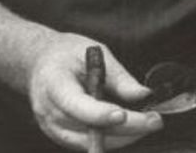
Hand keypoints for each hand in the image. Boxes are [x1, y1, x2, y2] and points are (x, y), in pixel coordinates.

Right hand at [27, 35, 159, 150]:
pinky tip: (131, 128)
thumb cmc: (68, 56)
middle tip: (156, 121)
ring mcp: (52, 128)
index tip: (123, 115)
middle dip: (126, 128)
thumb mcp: (96, 53)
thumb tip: (144, 95)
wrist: (39, 64)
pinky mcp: (60, 137)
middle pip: (87, 129)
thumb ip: (119, 76)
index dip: (98, 113)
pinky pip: (87, 144)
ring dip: (123, 138)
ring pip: (90, 143)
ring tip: (148, 124)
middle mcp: (49, 112)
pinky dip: (112, 139)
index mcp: (54, 84)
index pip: (75, 105)